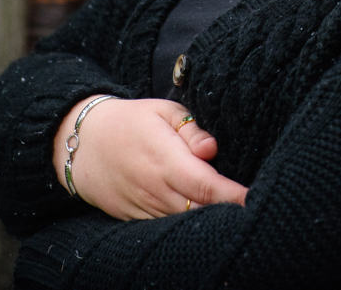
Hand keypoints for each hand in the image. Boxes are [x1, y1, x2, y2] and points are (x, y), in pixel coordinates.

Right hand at [52, 97, 247, 220]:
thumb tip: (212, 149)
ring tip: (237, 212)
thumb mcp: (162, 112)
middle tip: (258, 205)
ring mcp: (144, 208)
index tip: (255, 199)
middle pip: (200, 210)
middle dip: (228, 212)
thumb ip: (190, 129)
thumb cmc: (130, 121)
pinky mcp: (136, 220)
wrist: (82, 145)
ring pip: (185, 223)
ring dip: (211, 220)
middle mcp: (155, 188)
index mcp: (165, 158)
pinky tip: (207, 219)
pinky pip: (167, 227)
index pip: (205, 184)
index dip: (233, 196)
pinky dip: (187, 225)